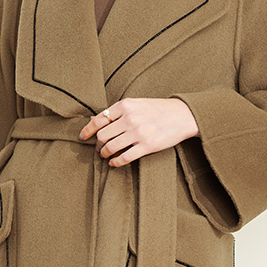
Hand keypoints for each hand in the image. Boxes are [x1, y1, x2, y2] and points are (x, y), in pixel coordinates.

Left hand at [79, 97, 199, 166]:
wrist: (183, 115)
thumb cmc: (158, 109)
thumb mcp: (136, 103)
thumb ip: (117, 112)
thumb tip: (94, 121)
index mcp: (125, 105)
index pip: (99, 120)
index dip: (88, 130)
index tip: (83, 137)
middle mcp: (130, 118)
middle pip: (102, 136)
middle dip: (98, 144)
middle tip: (99, 148)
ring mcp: (138, 133)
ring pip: (110, 147)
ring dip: (105, 154)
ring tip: (106, 155)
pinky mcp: (147, 146)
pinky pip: (124, 158)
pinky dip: (116, 162)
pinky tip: (114, 163)